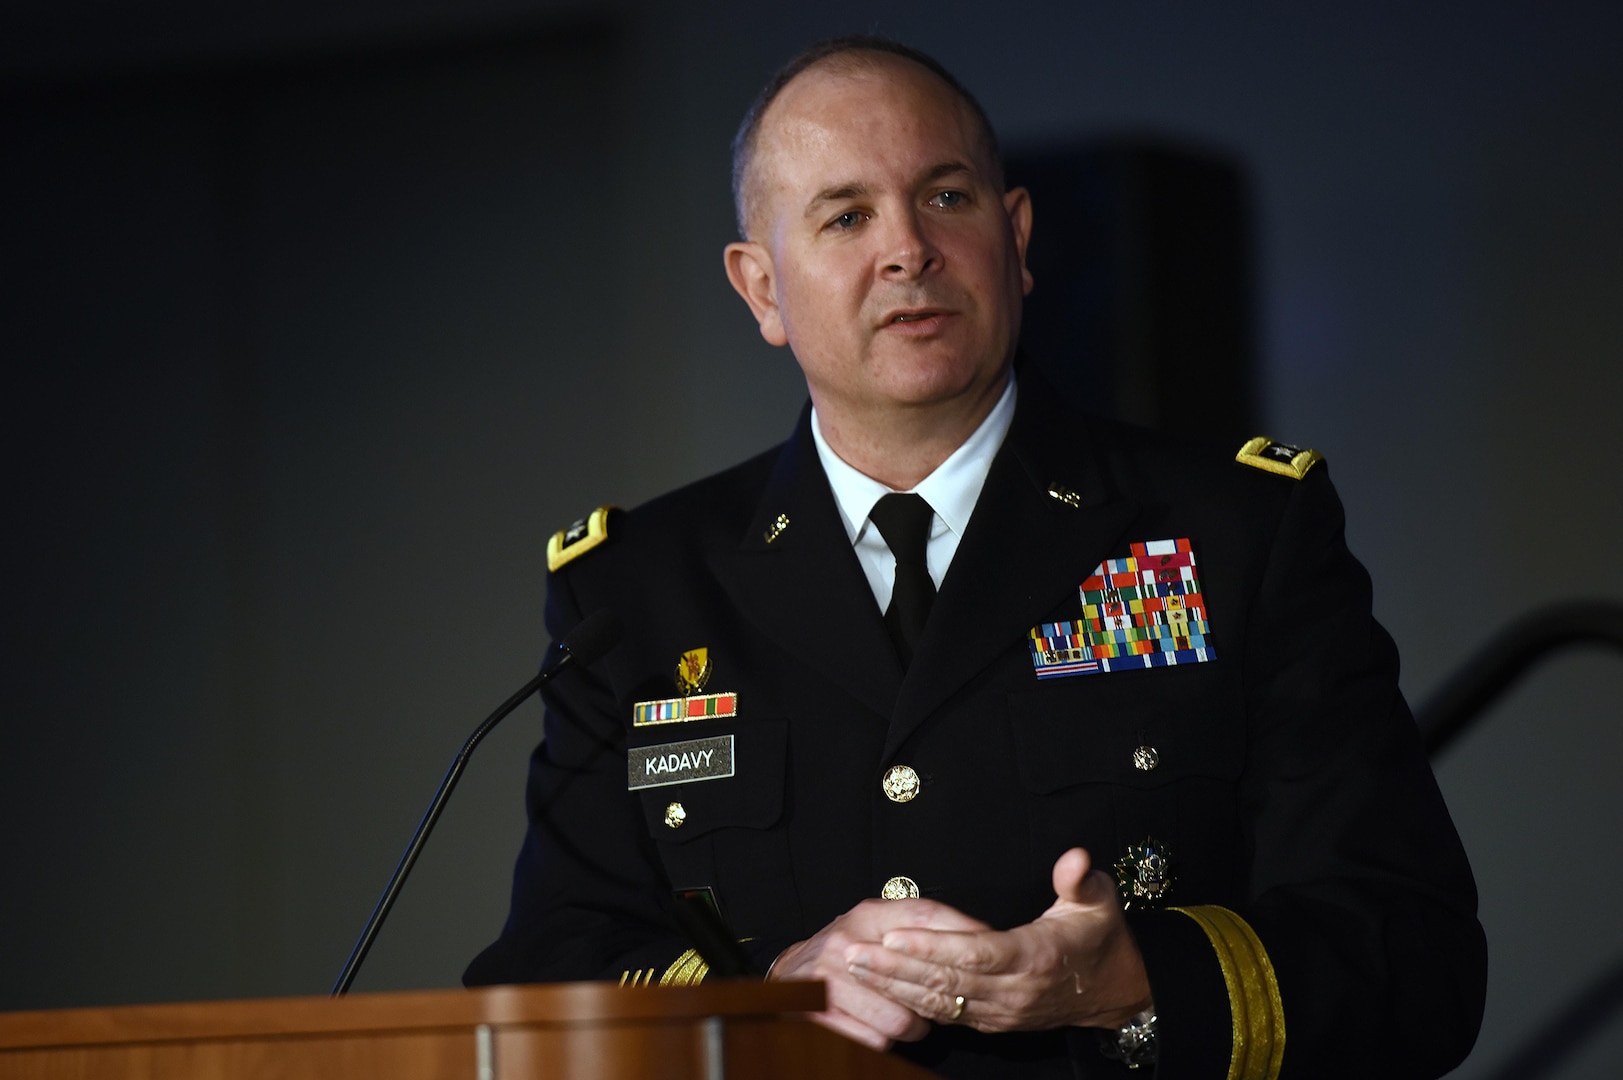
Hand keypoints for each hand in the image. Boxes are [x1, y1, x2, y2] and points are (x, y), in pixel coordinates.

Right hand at [767, 897, 978, 1049]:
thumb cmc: (847, 951)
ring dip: (910, 1027)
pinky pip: (875, 1041)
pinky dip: (882, 1040)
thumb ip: (923, 923)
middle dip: (936, 1000)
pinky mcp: (820, 1015)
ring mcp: (829, 981)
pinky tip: (877, 1028)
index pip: (925, 917)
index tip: (982, 953)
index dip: (960, 934)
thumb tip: (979, 932)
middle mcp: (847, 943)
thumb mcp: (878, 925)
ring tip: (903, 1018)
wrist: (789, 979)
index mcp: (868, 915)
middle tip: (938, 1006)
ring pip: (899, 1021)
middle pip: (918, 983)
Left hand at [843, 848, 1152, 1032]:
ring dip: (896, 986)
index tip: (894, 937)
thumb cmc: (1101, 939)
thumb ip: (1079, 880)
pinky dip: (913, 1003)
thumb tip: (1075, 857)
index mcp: (1034, 956)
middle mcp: (1014, 990)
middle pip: (946, 981)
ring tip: (856, 969)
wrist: (1117, 992)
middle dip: (896, 969)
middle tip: (854, 953)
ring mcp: (1003, 1011)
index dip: (932, 947)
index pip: (975, 953)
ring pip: (941, 1002)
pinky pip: (949, 1015)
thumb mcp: (1098, 902)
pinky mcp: (995, 1022)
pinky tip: (885, 990)